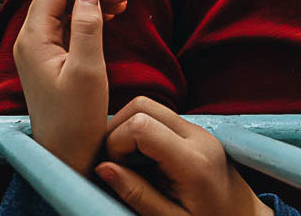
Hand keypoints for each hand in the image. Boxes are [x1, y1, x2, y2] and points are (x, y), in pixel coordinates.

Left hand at [12, 0, 128, 174]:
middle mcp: (29, 38)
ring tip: (120, 6)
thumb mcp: (87, 72)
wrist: (66, 158)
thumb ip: (87, 28)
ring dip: (89, 1)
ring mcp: (36, 49)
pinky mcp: (47, 59)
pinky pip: (64, 25)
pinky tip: (107, 20)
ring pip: (60, 8)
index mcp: (32, 38)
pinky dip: (85, 17)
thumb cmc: (76, 122)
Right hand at [95, 97, 272, 215]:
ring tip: (128, 163)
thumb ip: (138, 195)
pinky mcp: (195, 131)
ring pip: (148, 106)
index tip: (113, 169)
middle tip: (115, 162)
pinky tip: (142, 161)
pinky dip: (140, 130)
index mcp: (194, 163)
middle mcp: (198, 137)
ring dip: (127, 127)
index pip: (140, 125)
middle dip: (117, 128)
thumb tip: (102, 167)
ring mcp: (199, 130)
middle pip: (142, 105)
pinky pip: (158, 116)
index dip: (116, 143)